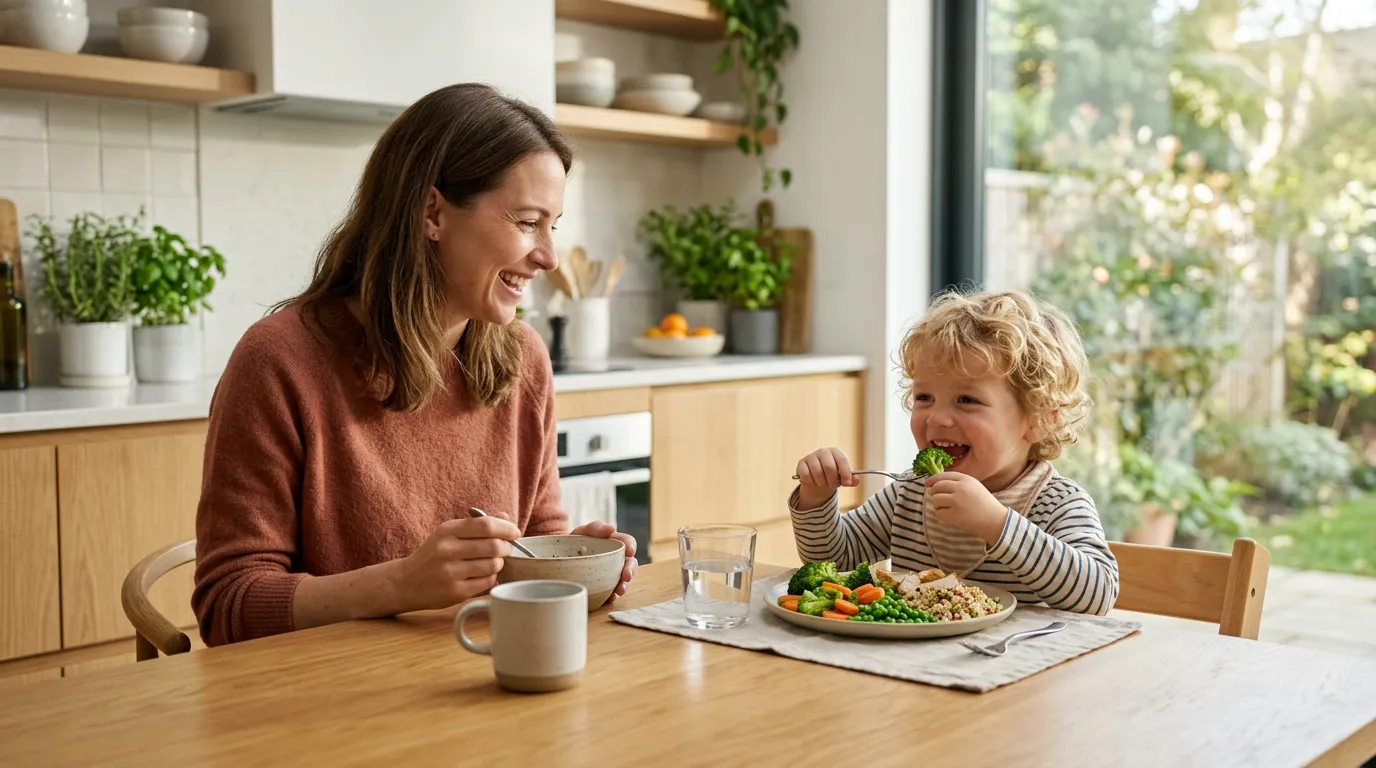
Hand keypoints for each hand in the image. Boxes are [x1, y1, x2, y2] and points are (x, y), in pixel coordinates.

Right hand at [389, 515, 520, 612]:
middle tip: (505, 549)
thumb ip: (477, 524)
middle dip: (506, 547)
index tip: (515, 532)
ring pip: (493, 565)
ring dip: (499, 563)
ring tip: (491, 562)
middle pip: (494, 546)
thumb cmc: (433, 554)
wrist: (406, 582)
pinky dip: (491, 577)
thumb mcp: (449, 533)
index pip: (486, 525)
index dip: (506, 528)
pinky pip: (487, 582)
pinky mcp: (455, 592)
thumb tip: (507, 518)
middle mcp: (447, 550)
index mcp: (447, 531)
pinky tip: (482, 575)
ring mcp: (451, 573)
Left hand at [570, 521, 636, 603]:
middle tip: (626, 576)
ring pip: (624, 580)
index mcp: (613, 543)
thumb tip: (612, 529)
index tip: (629, 551)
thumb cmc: (573, 543)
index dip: (631, 546)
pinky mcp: (605, 588)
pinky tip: (609, 598)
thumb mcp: (582, 532)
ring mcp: (611, 574)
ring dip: (624, 585)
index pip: (628, 542)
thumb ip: (596, 528)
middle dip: (630, 570)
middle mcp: (616, 559)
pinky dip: (612, 596)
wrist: (558, 560)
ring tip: (619, 590)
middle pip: (630, 563)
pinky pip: (612, 593)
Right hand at [794, 447, 858, 508]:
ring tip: (823, 484)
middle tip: (833, 485)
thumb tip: (856, 481)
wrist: (817, 480)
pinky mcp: (801, 464)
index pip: (842, 460)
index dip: (845, 473)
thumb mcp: (842, 478)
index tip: (846, 483)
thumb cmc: (832, 476)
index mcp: (835, 452)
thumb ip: (850, 479)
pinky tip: (813, 482)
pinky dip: (811, 482)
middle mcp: (823, 452)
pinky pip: (806, 475)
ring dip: (822, 483)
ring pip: (817, 473)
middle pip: (829, 467)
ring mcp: (811, 457)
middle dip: (832, 480)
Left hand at [924, 472, 1010, 544]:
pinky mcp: (954, 514)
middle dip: (935, 494)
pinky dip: (942, 515)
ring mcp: (957, 501)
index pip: (943, 475)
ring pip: (935, 499)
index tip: (927, 484)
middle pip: (936, 487)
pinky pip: (938, 512)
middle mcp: (960, 488)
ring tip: (949, 509)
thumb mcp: (974, 487)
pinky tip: (951, 516)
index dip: (933, 479)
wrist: (995, 521)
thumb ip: (958, 483)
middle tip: (942, 500)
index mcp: (966, 479)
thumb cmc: (985, 504)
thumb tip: (935, 483)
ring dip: (938, 505)